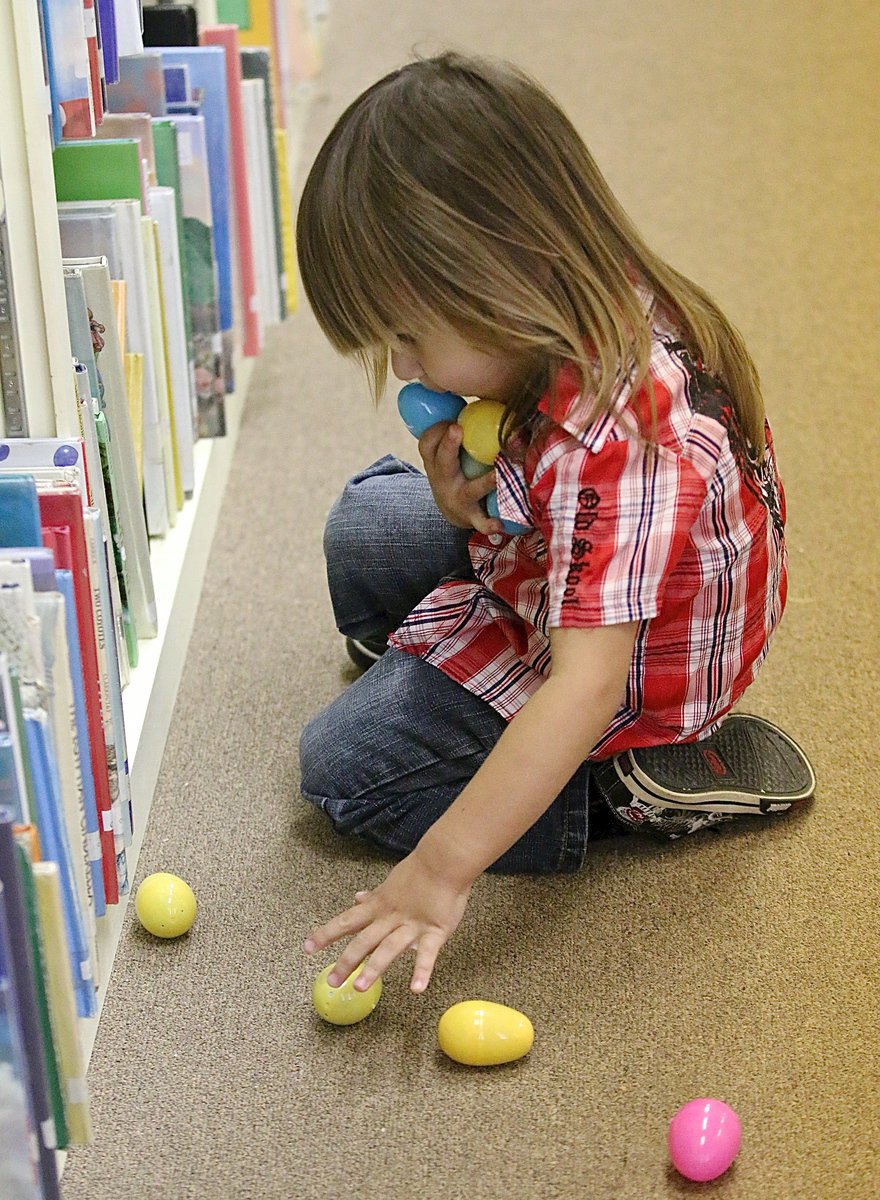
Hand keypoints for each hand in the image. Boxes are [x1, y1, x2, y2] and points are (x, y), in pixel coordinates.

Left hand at [303, 845, 473, 993]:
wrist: (444, 860)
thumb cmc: (420, 871)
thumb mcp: (390, 884)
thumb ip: (374, 897)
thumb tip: (357, 898)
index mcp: (379, 907)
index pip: (347, 921)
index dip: (326, 934)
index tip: (308, 948)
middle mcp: (391, 918)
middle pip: (364, 941)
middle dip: (347, 961)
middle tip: (333, 981)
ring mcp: (412, 925)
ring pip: (389, 948)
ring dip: (374, 968)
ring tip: (360, 987)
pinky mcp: (435, 931)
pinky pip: (427, 953)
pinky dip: (422, 971)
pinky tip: (416, 988)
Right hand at [418, 422, 502, 534]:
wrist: (452, 511)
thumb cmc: (455, 471)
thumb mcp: (445, 453)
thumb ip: (455, 429)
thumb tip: (473, 387)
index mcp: (435, 461)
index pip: (427, 443)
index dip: (436, 430)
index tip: (451, 421)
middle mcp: (443, 479)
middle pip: (443, 460)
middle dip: (449, 444)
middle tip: (457, 428)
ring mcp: (457, 497)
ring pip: (470, 489)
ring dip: (484, 481)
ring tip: (497, 474)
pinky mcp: (470, 515)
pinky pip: (480, 520)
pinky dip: (489, 524)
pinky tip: (500, 525)